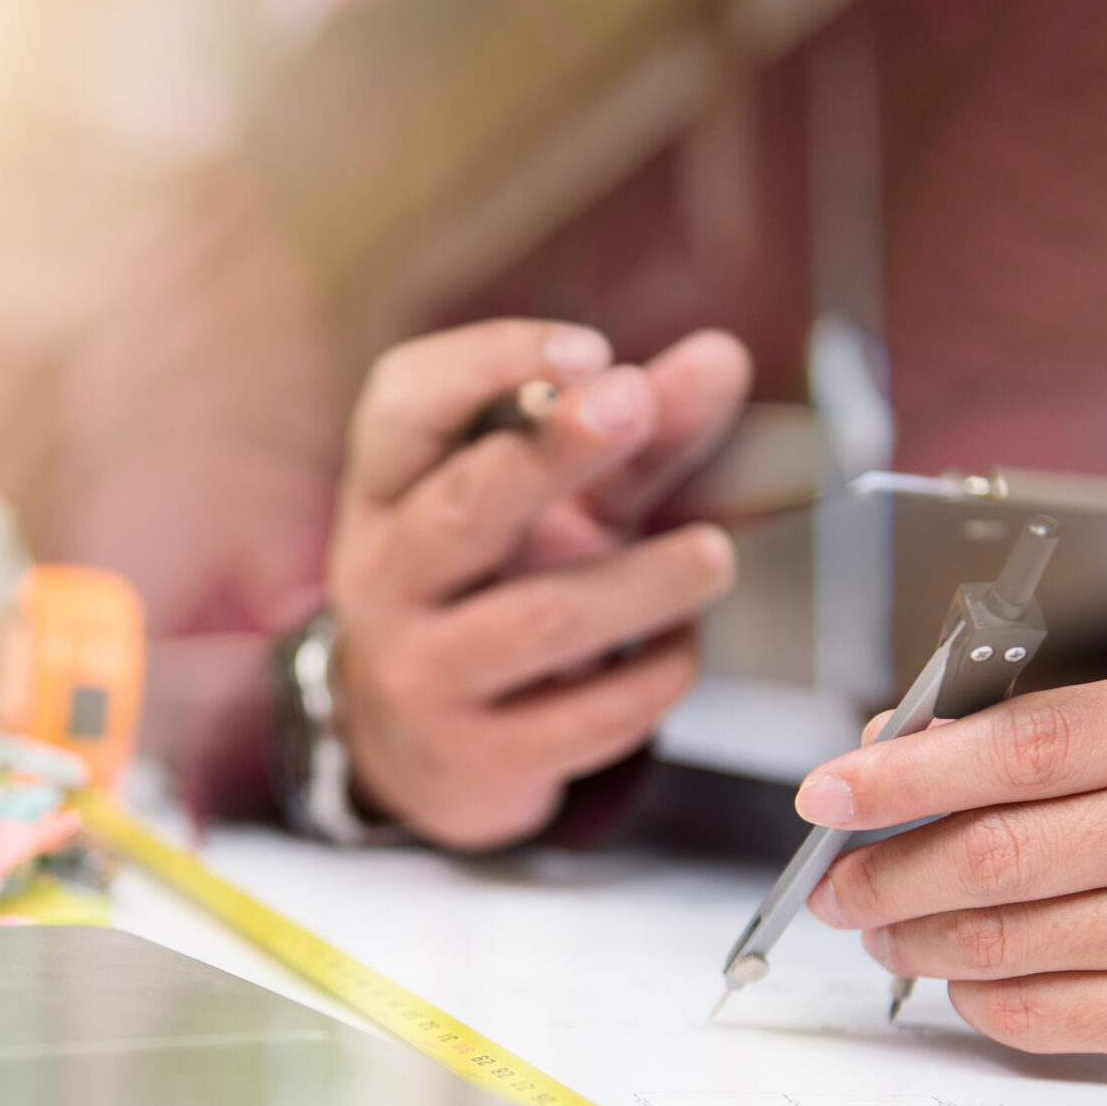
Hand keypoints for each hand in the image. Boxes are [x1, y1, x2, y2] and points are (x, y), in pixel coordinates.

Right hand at [329, 320, 749, 848]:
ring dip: (639, 584)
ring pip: (535, 621)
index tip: (592, 349)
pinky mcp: (476, 756)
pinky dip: (653, 676)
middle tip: (637, 401)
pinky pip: (581, 718)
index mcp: (388, 491)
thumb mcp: (554, 506)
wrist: (421, 750)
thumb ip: (635, 436)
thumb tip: (719, 358)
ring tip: (711, 557)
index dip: (490, 363)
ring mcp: (422, 674)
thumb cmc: (489, 592)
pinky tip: (682, 649)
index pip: (405, 404)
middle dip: (553, 452)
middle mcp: (386, 579)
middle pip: (463, 506)